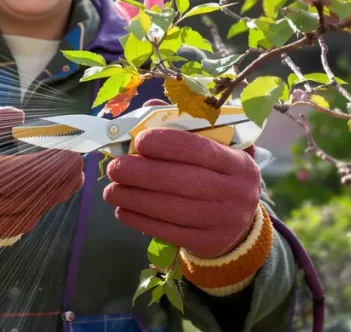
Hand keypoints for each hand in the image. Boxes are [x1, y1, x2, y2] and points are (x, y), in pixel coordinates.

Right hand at [0, 106, 83, 243]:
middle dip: (58, 180)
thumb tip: (18, 117)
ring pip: (26, 213)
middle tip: (79, 163)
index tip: (71, 154)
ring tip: (74, 177)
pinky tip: (54, 192)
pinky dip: (40, 207)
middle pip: (25, 195)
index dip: (47, 166)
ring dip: (55, 195)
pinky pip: (20, 224)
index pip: (14, 173)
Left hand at [102, 102, 261, 258]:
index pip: (201, 150)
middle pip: (184, 182)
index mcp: (238, 162)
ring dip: (135, 200)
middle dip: (142, 174)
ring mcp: (224, 221)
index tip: (138, 141)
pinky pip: (170, 232)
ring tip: (111, 191)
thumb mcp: (214, 148)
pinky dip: (141, 221)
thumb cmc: (218, 174)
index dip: (167, 144)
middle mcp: (237, 192)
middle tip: (114, 169)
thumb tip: (149, 108)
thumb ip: (184, 125)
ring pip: (173, 209)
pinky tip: (123, 211)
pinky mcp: (209, 244)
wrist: (239, 222)